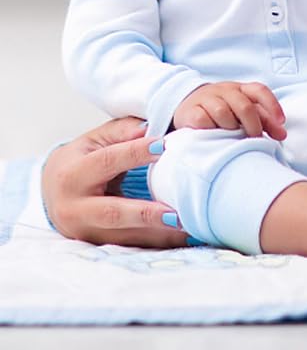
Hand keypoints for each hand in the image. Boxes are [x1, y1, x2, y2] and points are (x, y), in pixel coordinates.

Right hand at [41, 117, 189, 247]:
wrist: (49, 190)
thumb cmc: (80, 158)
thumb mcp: (96, 139)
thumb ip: (122, 131)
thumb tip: (149, 128)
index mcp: (72, 175)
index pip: (107, 162)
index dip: (135, 153)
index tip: (165, 145)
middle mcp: (74, 208)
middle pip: (113, 213)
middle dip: (146, 214)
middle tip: (177, 213)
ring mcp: (84, 232)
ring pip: (124, 236)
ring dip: (158, 235)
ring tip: (189, 228)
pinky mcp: (95, 245)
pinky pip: (129, 245)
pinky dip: (156, 242)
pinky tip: (182, 238)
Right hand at [172, 81, 286, 139]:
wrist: (189, 104)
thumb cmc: (224, 109)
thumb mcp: (243, 110)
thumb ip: (264, 120)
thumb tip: (283, 134)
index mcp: (242, 89)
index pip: (260, 91)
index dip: (273, 105)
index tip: (281, 122)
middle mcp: (226, 90)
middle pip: (244, 105)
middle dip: (253, 124)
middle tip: (255, 138)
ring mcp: (207, 98)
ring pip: (222, 112)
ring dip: (230, 128)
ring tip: (232, 137)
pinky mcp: (191, 110)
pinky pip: (202, 119)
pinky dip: (210, 129)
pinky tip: (212, 135)